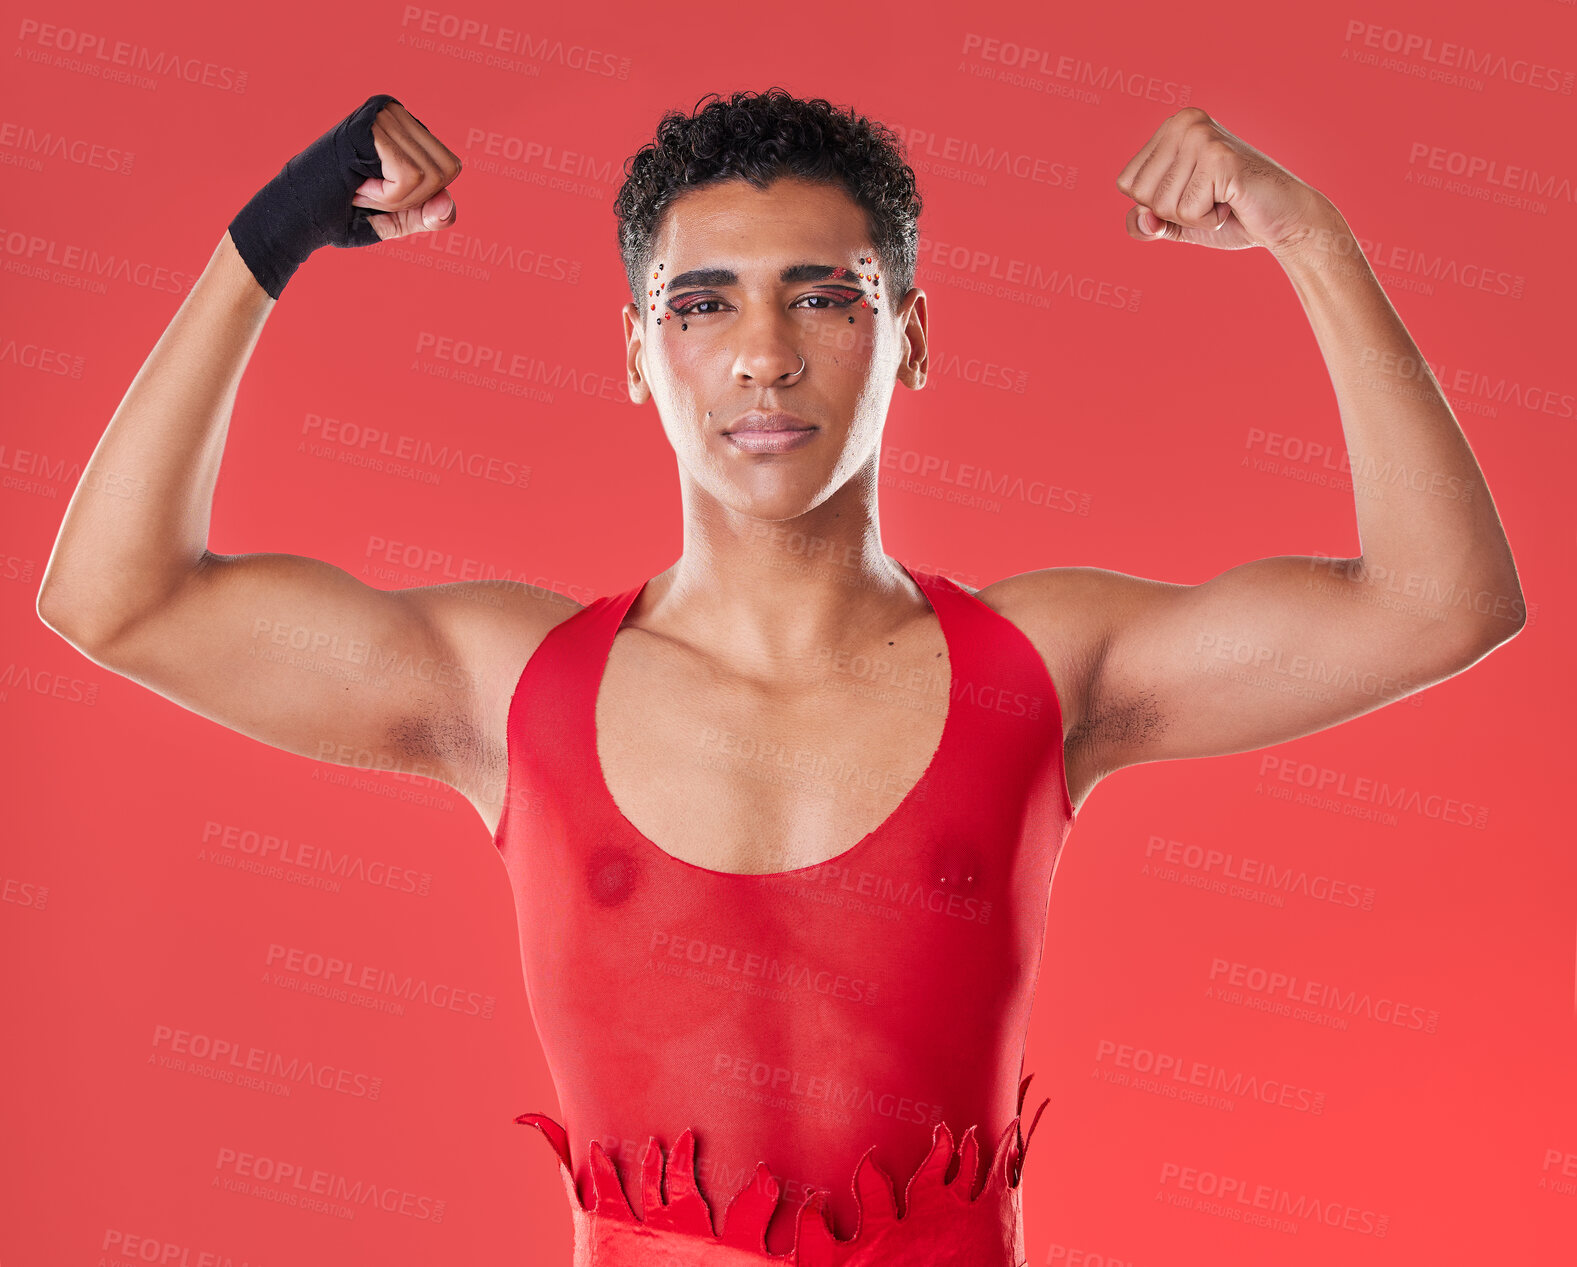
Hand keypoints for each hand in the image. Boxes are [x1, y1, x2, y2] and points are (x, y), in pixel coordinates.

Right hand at [349, 99, 463, 240]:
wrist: (296, 219)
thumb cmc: (343, 215)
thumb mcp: (399, 219)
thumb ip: (430, 215)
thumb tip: (448, 203)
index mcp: (403, 125)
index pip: (450, 167)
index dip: (421, 197)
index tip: (381, 191)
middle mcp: (394, 110)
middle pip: (446, 170)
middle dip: (412, 199)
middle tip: (369, 193)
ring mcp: (381, 112)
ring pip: (430, 176)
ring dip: (395, 200)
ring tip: (360, 188)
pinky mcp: (369, 125)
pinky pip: (411, 177)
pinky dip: (388, 197)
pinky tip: (357, 185)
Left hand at [1115, 107, 1329, 255]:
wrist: (1284, 220)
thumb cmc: (1231, 216)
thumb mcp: (1174, 223)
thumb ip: (1145, 224)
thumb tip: (1141, 218)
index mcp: (1171, 127)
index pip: (1127, 183)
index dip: (1155, 205)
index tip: (1193, 194)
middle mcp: (1184, 123)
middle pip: (1141, 195)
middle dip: (1173, 213)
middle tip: (1211, 198)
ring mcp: (1202, 137)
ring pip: (1163, 205)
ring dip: (1194, 218)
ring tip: (1224, 199)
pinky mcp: (1219, 158)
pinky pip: (1187, 212)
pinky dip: (1209, 221)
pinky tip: (1233, 202)